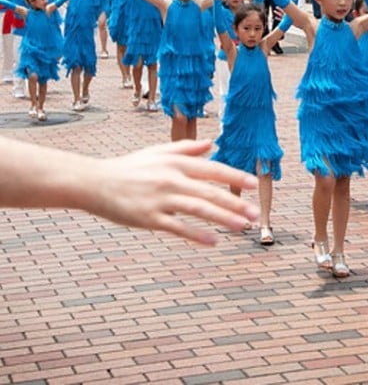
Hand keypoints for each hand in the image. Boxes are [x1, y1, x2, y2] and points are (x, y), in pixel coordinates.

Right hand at [88, 140, 258, 244]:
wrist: (94, 182)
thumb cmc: (129, 168)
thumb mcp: (158, 152)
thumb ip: (187, 149)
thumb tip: (213, 143)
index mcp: (176, 163)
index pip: (212, 170)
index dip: (234, 176)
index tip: (253, 184)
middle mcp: (171, 179)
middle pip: (210, 192)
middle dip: (235, 203)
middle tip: (255, 213)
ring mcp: (161, 199)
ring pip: (198, 209)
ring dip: (223, 218)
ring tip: (242, 226)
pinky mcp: (149, 217)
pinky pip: (178, 227)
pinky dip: (197, 235)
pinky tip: (213, 241)